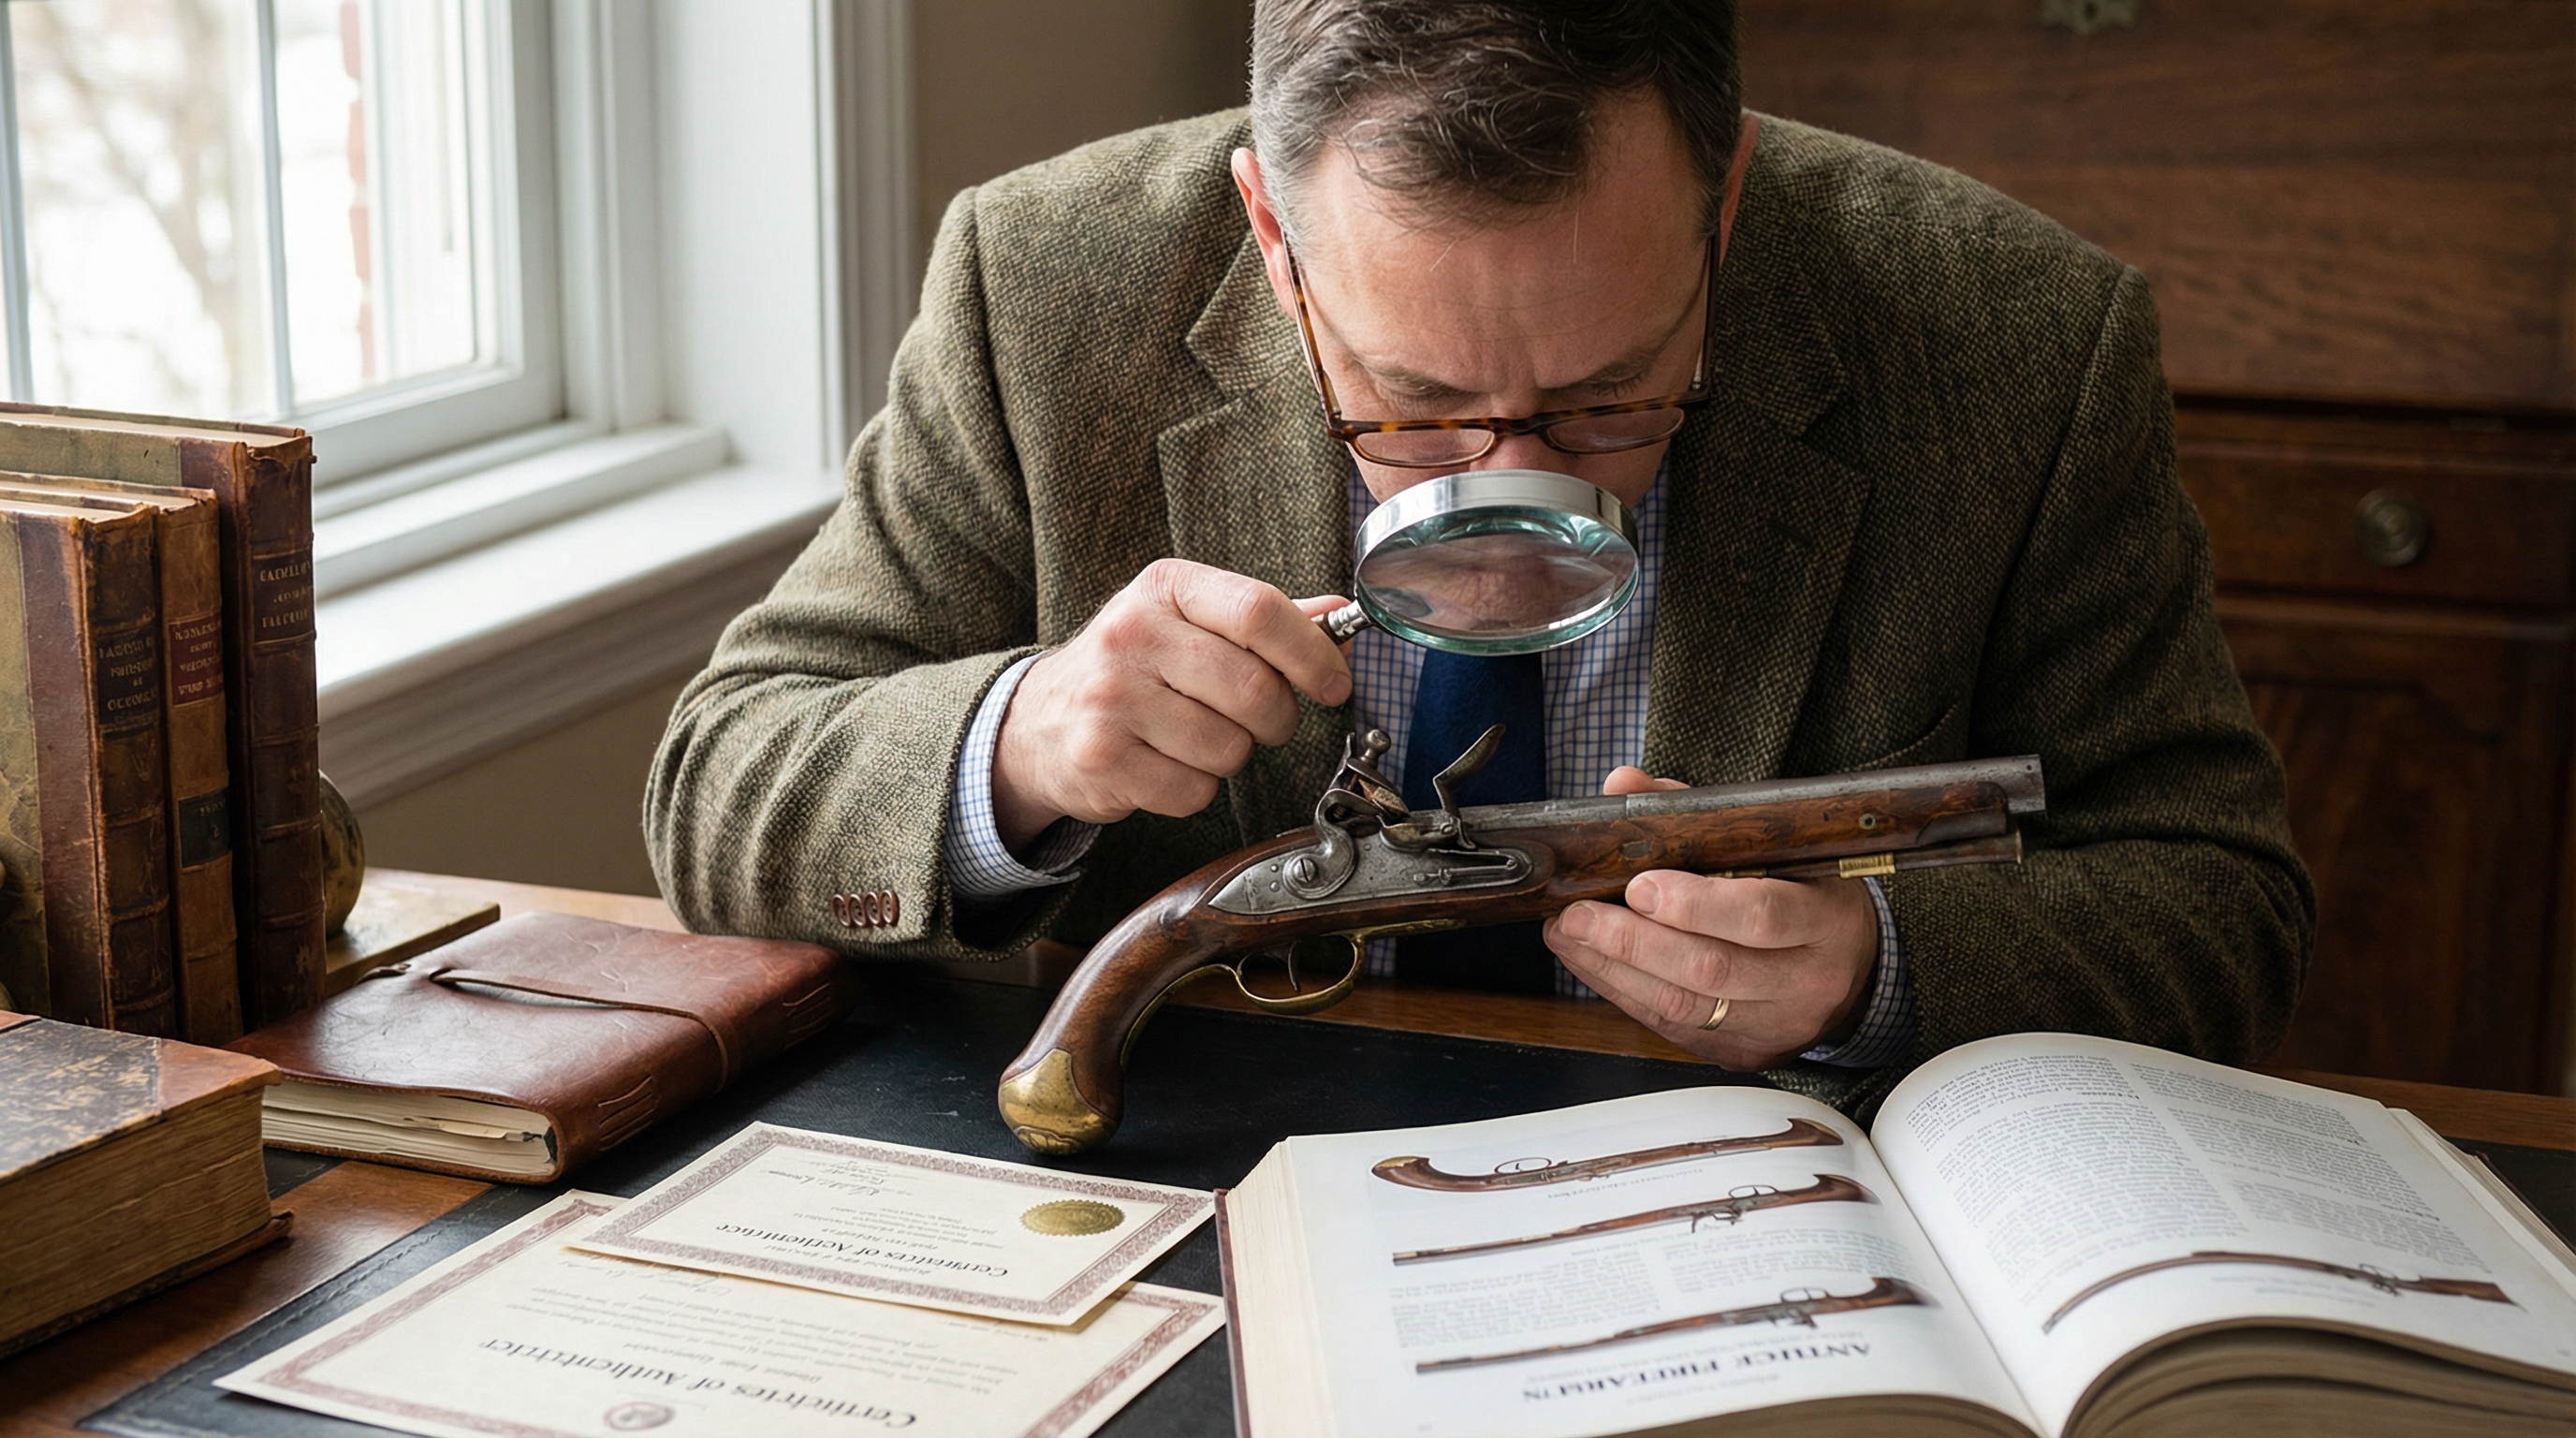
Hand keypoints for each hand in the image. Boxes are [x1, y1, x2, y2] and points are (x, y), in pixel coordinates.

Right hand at [992, 559, 1351, 850]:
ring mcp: (1112, 698)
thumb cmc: (1133, 668)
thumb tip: (1341, 614)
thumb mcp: (1189, 621)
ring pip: (1230, 748)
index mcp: (1166, 588)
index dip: (1312, 654)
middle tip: (1260, 721)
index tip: (1334, 685)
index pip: (1259, 610)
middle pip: (1254, 688)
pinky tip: (1167, 764)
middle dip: (1276, 719)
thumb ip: (1263, 619)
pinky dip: (1196, 789)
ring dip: (1231, 756)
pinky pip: (1195, 791)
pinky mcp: (1102, 758)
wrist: (1039, 722)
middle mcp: (1132, 635)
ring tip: (1196, 738)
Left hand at [1544, 767, 1881, 1067]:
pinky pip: (1673, 1027)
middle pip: (1711, 968)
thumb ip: (1697, 813)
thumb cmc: (1804, 891)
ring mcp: (1778, 1025)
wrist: (1851, 967)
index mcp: (1828, 918)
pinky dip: (1622, 992)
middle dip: (1632, 941)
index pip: (1762, 916)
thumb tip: (1623, 785)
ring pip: (1684, 1006)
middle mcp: (1810, 980)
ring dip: (1614, 968)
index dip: (1694, 905)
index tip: (1638, 887)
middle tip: (1577, 915)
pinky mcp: (1744, 1052)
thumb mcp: (1774, 845)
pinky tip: (1590, 962)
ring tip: (1568, 934)